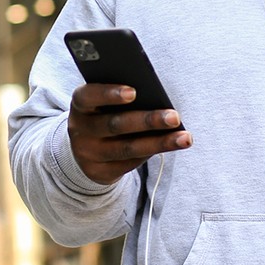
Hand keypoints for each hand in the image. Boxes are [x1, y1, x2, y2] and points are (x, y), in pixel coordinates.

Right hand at [67, 83, 191, 185]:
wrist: (84, 149)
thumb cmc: (103, 114)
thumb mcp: (102, 103)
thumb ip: (120, 97)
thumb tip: (155, 98)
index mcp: (80, 105)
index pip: (88, 96)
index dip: (109, 94)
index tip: (134, 92)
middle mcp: (80, 130)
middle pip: (115, 125)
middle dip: (147, 121)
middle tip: (174, 117)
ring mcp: (89, 154)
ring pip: (128, 148)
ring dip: (159, 143)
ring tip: (185, 138)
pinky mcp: (101, 172)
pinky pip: (130, 163)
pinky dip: (153, 152)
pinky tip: (172, 145)